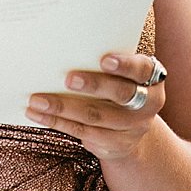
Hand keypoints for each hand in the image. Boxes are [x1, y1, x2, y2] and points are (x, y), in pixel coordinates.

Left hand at [25, 52, 166, 161]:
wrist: (131, 130)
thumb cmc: (119, 86)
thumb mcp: (123, 73)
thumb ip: (106, 62)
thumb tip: (65, 46)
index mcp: (152, 79)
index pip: (142, 69)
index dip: (125, 65)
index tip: (104, 60)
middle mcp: (147, 104)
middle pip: (121, 94)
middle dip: (93, 85)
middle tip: (68, 78)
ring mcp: (132, 127)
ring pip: (95, 116)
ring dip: (62, 107)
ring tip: (37, 100)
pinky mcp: (113, 144)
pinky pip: (82, 132)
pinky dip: (57, 122)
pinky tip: (38, 115)